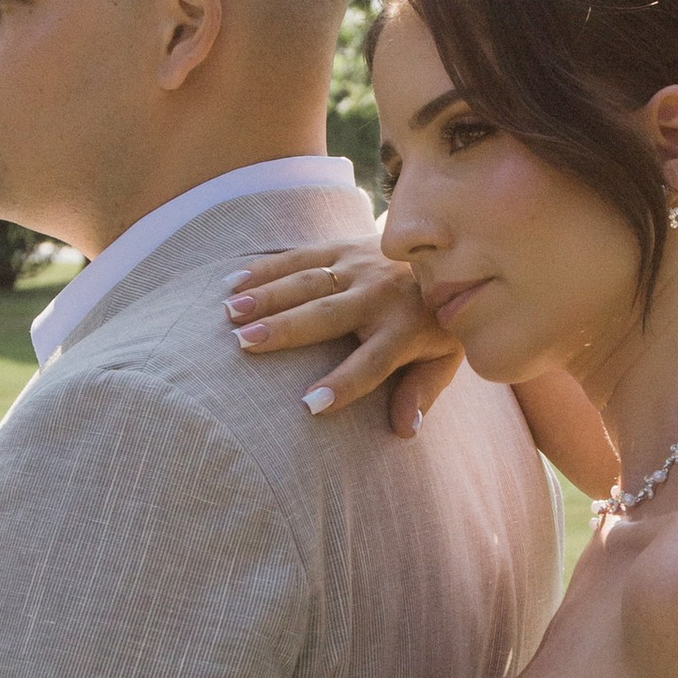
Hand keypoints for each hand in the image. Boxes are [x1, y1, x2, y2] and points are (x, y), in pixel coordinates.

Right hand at [226, 242, 464, 436]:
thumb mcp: (445, 357)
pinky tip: (232, 282)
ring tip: (230, 313)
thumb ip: (423, 391)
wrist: (447, 254)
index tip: (310, 406)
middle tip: (244, 343)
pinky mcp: (343, 246)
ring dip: (266, 296)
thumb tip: (405, 431)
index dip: (343, 384)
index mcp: (405, 328)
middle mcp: (379, 295)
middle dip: (285, 329)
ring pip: (307, 281)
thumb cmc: (438, 319)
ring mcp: (358, 266)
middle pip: (327, 315)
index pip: (372, 362)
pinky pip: (300, 256)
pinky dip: (265, 268)